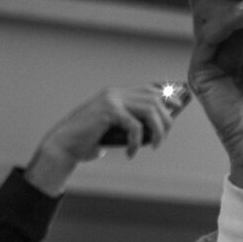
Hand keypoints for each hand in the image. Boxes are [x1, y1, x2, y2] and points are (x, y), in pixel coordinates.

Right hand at [23, 86, 181, 195]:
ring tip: (153, 145)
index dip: (166, 95)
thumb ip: (131, 124)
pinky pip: (135, 126)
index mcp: (116, 94)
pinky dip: (137, 142)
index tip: (178, 105)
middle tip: (160, 140)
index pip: (149, 88)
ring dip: (157, 131)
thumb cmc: (89, 140)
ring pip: (150, 110)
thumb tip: (155, 130)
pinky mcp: (108, 111)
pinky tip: (130, 153)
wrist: (64, 145)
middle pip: (154, 99)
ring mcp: (111, 100)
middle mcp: (115, 93)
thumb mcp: (114, 130)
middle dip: (165, 120)